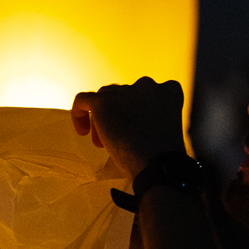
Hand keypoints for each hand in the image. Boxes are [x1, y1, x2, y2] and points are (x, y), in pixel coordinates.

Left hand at [71, 77, 185, 180]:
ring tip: (103, 144)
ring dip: (102, 119)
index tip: (134, 131)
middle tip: (117, 140)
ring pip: (105, 98)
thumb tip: (129, 124)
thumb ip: (150, 117)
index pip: (146, 95)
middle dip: (118, 116)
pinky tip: (83, 131)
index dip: (135, 112)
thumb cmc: (162, 157)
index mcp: (169, 90)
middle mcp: (147, 85)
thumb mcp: (164, 130)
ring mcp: (124, 91)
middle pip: (123, 95)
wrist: (156, 163)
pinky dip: (79, 113)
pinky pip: (83, 99)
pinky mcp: (103, 101)